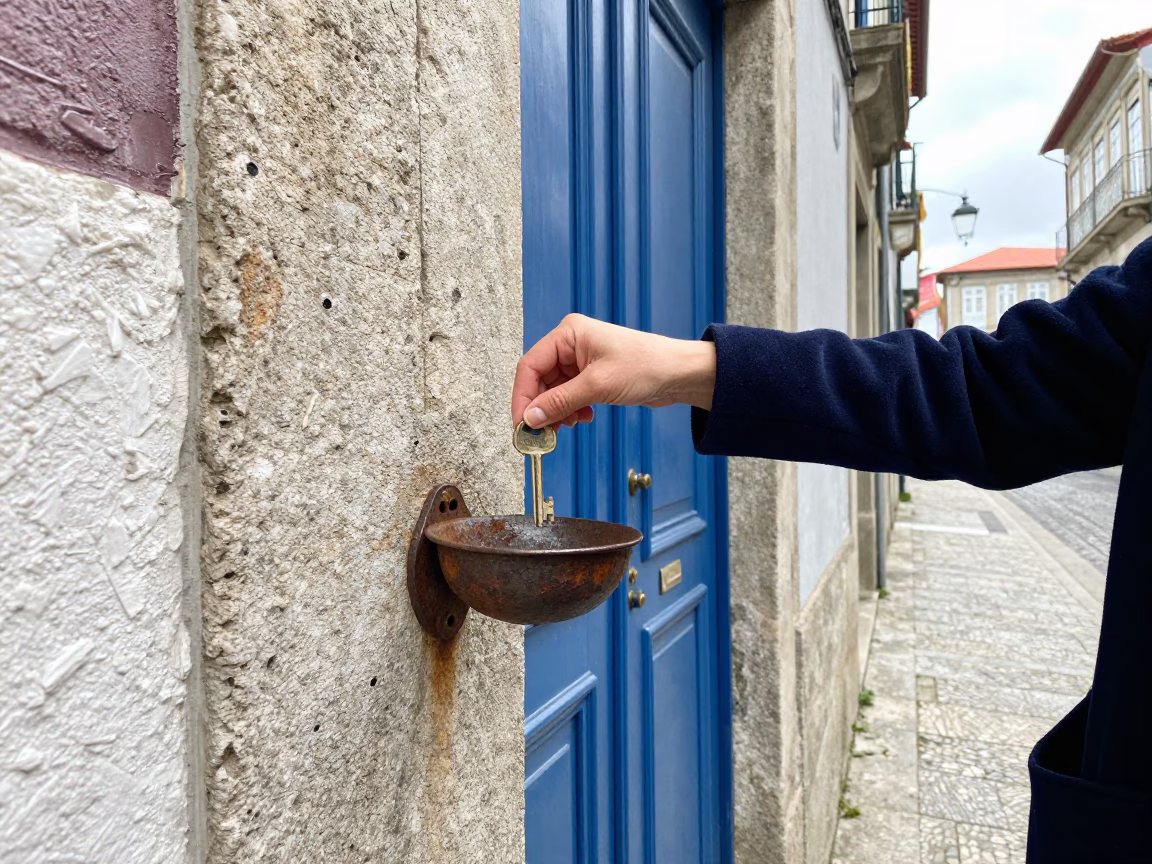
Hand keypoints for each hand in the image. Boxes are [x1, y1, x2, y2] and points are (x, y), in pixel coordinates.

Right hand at [511, 314, 716, 428]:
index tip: (520, 424)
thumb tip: (530, 418)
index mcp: (569, 334)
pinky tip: (583, 418)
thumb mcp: (598, 386)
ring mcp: (581, 360)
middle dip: (540, 408)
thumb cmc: (647, 366)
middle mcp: (571, 344)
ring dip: (556, 411)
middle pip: (539, 379)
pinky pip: (569, 395)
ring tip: (566, 427)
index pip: (530, 365)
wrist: (680, 374)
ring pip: (553, 391)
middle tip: (540, 434)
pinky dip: (570, 410)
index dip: (522, 397)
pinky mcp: (591, 375)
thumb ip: (560, 402)